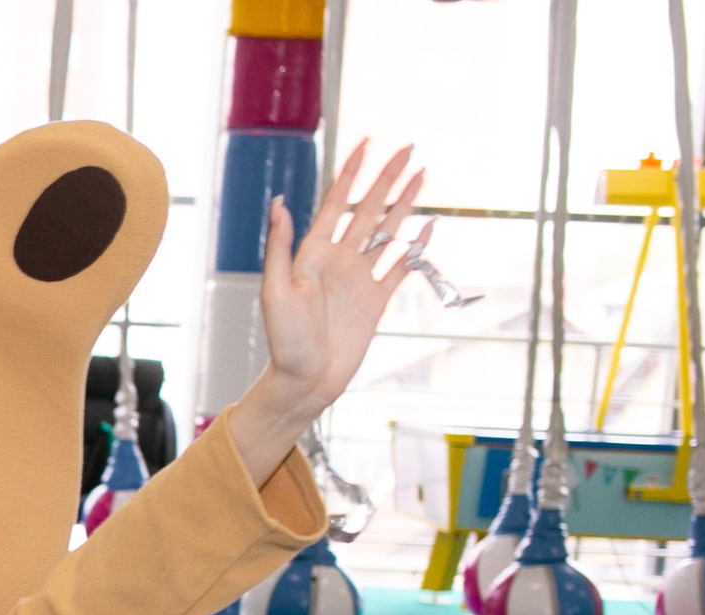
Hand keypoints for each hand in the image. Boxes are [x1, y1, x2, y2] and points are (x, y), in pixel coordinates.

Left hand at [221, 141, 425, 484]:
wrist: (306, 381)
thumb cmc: (284, 341)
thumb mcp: (275, 291)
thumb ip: (280, 246)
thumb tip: (279, 203)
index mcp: (313, 254)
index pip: (336, 203)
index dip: (351, 173)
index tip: (365, 143)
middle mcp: (338, 260)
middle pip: (368, 209)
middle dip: (387, 179)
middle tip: (407, 148)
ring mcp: (360, 278)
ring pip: (388, 232)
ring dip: (405, 204)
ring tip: (423, 174)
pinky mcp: (377, 300)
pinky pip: (401, 267)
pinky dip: (416, 246)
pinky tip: (429, 225)